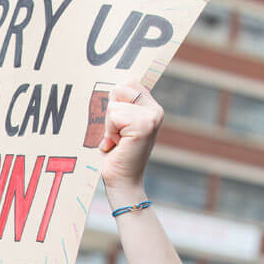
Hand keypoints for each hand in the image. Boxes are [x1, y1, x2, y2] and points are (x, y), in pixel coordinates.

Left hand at [99, 81, 163, 205]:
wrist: (122, 182)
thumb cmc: (114, 155)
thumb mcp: (117, 126)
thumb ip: (119, 106)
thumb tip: (107, 85)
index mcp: (150, 107)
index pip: (128, 81)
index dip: (115, 100)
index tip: (117, 123)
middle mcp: (155, 110)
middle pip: (120, 87)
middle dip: (111, 111)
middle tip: (116, 133)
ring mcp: (152, 116)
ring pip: (115, 104)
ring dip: (109, 124)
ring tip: (116, 141)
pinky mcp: (144, 125)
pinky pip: (115, 115)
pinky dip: (109, 131)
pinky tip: (116, 144)